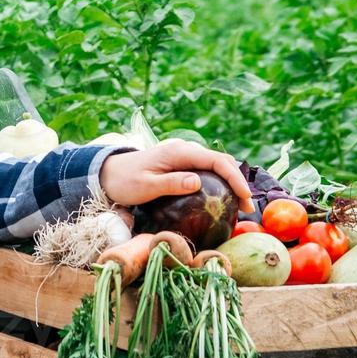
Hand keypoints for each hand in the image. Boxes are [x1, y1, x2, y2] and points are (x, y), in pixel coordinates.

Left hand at [99, 138, 254, 214]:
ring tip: (240, 206)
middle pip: (221, 162)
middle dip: (238, 182)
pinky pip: (206, 171)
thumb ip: (171, 183)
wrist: (109, 174)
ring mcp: (184, 157)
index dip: (235, 178)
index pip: (216, 161)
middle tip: (247, 207)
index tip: (245, 197)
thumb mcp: (146, 186)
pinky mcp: (181, 165)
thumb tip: (197, 181)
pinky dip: (219, 183)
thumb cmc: (125, 181)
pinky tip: (222, 200)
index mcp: (179, 152)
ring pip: (216, 166)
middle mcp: (185, 151)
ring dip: (231, 183)